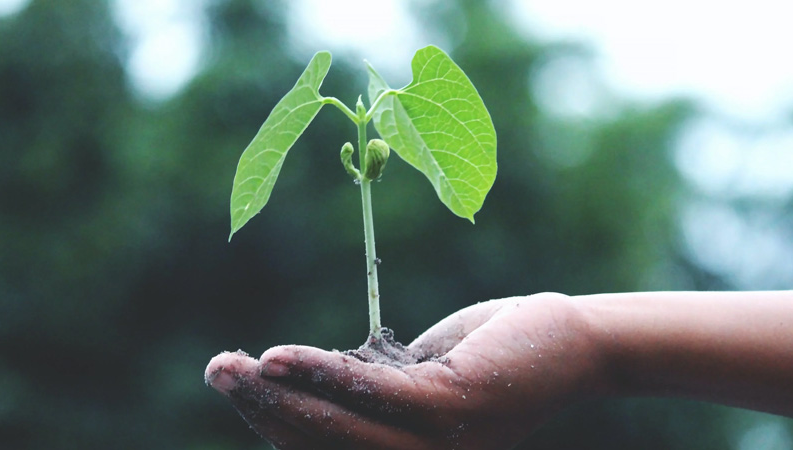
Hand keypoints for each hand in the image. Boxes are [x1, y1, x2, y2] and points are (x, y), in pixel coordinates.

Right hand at [205, 293, 609, 448]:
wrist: (577, 340)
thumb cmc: (500, 351)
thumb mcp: (424, 373)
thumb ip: (376, 385)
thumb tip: (317, 377)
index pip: (327, 449)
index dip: (275, 421)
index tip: (238, 384)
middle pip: (322, 444)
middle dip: (261, 409)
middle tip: (216, 370)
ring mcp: (437, 444)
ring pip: (337, 426)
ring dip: (276, 395)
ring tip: (229, 366)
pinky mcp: (451, 408)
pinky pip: (370, 394)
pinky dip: (319, 375)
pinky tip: (277, 358)